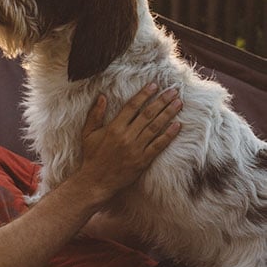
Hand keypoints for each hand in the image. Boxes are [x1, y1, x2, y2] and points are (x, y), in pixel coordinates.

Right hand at [77, 83, 181, 197]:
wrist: (96, 181)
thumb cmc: (91, 155)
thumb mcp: (88, 133)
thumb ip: (95, 114)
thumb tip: (102, 96)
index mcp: (114, 127)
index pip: (132, 106)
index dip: (144, 95)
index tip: (154, 85)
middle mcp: (127, 136)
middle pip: (148, 114)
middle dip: (161, 100)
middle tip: (173, 90)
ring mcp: (136, 148)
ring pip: (156, 127)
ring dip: (168, 114)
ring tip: (178, 103)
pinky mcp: (143, 160)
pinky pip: (159, 145)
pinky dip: (169, 135)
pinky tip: (178, 125)